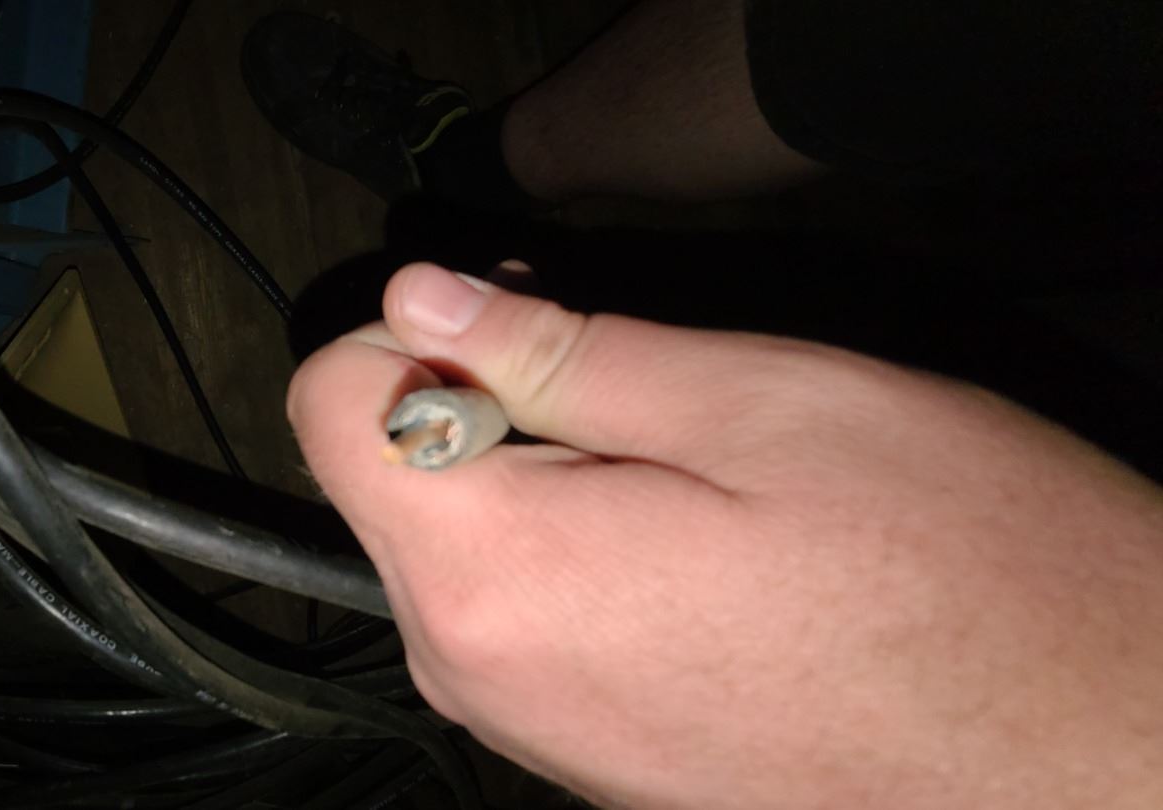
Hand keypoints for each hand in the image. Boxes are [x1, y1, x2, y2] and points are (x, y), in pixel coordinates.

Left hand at [287, 262, 1162, 809]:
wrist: (1078, 756)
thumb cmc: (960, 584)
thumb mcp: (762, 405)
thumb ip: (561, 352)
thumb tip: (428, 300)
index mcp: (496, 576)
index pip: (333, 403)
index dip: (416, 331)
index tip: (519, 318)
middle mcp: (479, 674)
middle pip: (390, 480)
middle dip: (483, 402)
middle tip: (633, 379)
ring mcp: (529, 728)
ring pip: (459, 548)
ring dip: (542, 479)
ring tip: (692, 470)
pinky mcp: (584, 752)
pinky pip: (523, 620)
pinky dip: (577, 554)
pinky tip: (700, 545)